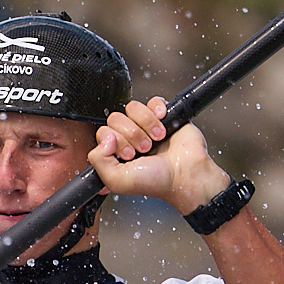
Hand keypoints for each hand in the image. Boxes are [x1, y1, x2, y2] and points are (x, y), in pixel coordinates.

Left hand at [87, 98, 231, 214]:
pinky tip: (163, 125)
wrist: (185, 175)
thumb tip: (104, 137)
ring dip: (145, 125)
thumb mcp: (116, 180)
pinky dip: (157, 111)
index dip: (115, 141)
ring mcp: (146, 126)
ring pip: (132, 108)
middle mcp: (130, 138)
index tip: (129, 155)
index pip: (103, 132)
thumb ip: (98, 160)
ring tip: (156, 140)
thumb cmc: (156, 182)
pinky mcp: (164, 116)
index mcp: (117, 152)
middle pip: (115, 118)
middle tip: (144, 149)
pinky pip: (153, 101)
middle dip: (131, 134)